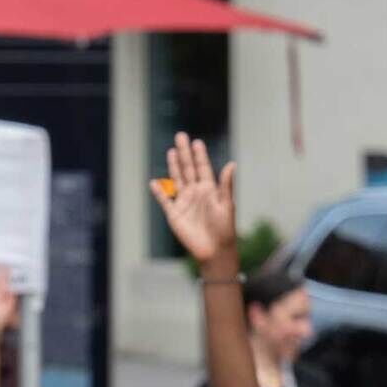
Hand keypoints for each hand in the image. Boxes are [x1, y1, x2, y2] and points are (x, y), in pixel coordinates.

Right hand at [150, 132, 236, 264]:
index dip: (199, 155)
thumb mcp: (226, 205)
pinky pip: (165, 201)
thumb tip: (232, 164)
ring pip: (177, 180)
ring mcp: (185, 203)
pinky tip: (154, 182)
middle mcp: (196, 193)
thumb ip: (225, 185)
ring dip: (174, 166)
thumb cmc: (224, 230)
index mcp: (209, 190)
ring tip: (171, 151)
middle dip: (184, 153)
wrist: (214, 251)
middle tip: (180, 136)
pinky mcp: (175, 215)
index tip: (196, 142)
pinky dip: (159, 192)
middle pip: (188, 169)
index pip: (203, 168)